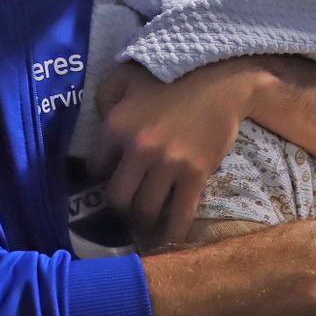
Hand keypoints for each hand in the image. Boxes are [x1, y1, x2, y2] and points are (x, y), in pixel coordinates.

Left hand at [90, 59, 261, 244]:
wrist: (220, 81)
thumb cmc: (171, 76)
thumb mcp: (126, 75)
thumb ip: (104, 96)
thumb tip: (99, 122)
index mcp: (117, 125)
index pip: (95, 167)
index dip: (102, 174)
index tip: (111, 176)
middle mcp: (139, 148)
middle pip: (118, 197)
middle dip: (121, 206)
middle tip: (128, 206)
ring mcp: (168, 163)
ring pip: (146, 210)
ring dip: (144, 220)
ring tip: (146, 221)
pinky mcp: (195, 173)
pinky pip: (181, 214)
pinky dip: (173, 232)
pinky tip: (169, 240)